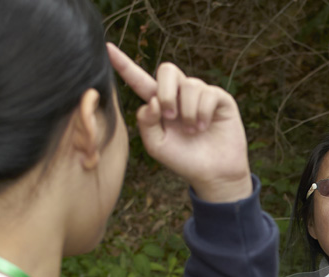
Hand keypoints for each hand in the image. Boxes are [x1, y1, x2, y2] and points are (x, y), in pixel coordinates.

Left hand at [106, 43, 252, 202]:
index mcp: (159, 104)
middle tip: (170, 117)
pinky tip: (204, 127)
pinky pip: (208, 93)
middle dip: (166, 92)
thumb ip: (145, 123)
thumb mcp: (156, 145)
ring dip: (188, 112)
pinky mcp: (220, 99)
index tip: (107, 49)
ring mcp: (200, 95)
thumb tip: (153, 100)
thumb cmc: (184, 160)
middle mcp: (180, 95)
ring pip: (189, 85)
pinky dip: (203, 113)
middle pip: (167, 70)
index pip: (140, 80)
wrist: (213, 174)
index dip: (125, 65)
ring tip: (192, 131)